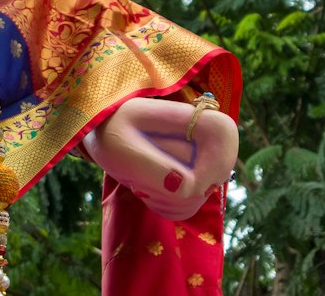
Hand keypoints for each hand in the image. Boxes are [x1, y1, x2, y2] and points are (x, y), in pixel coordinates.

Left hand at [83, 97, 238, 221]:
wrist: (102, 133)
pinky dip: (168, 207)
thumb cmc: (108, 132)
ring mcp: (195, 158)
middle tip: (142, 183)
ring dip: (169, 201)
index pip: (222, 132)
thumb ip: (153, 166)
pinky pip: (190, 205)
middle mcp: (196, 136)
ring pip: (201, 195)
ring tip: (139, 184)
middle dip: (177, 191)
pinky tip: (147, 193)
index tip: (186, 183)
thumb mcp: (120, 146)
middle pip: (212, 175)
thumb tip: (187, 187)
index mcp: (182, 116)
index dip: (216, 162)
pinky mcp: (189, 178)